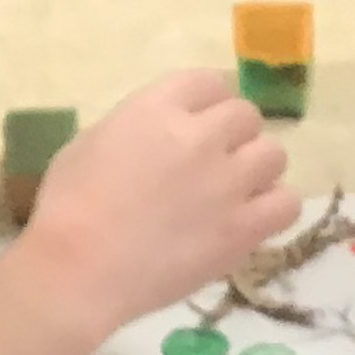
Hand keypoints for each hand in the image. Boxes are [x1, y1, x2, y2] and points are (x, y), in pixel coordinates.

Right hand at [18, 69, 297, 327]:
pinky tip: (251, 219)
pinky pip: (287, 203)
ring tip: (237, 191)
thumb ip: (136, 127)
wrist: (79, 271)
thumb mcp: (91, 143)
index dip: (208, 104)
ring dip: (257, 168)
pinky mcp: (244, 228)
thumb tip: (161, 135)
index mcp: (156, 108)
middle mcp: (201, 136)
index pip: (208, 82)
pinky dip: (273, 207)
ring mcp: (227, 182)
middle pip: (245, 116)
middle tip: (215, 164)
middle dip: (233, 136)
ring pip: (273, 155)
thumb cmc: (67, 209)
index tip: (200, 124)